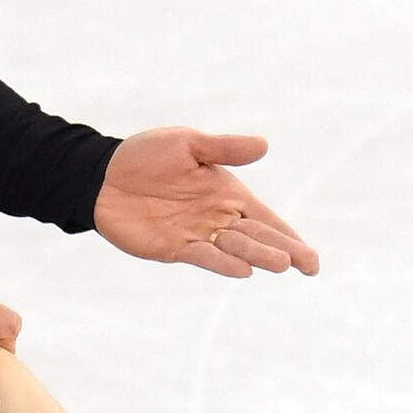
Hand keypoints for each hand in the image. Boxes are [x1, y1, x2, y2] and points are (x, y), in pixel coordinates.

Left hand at [91, 126, 317, 277]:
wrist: (101, 176)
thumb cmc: (145, 155)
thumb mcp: (187, 143)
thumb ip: (224, 148)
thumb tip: (264, 145)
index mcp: (227, 193)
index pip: (266, 219)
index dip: (289, 237)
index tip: (311, 257)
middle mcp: (217, 218)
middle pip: (258, 237)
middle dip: (284, 251)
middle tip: (308, 265)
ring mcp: (196, 235)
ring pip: (236, 249)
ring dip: (259, 256)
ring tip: (281, 264)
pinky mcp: (173, 248)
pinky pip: (204, 257)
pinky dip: (223, 263)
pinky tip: (243, 270)